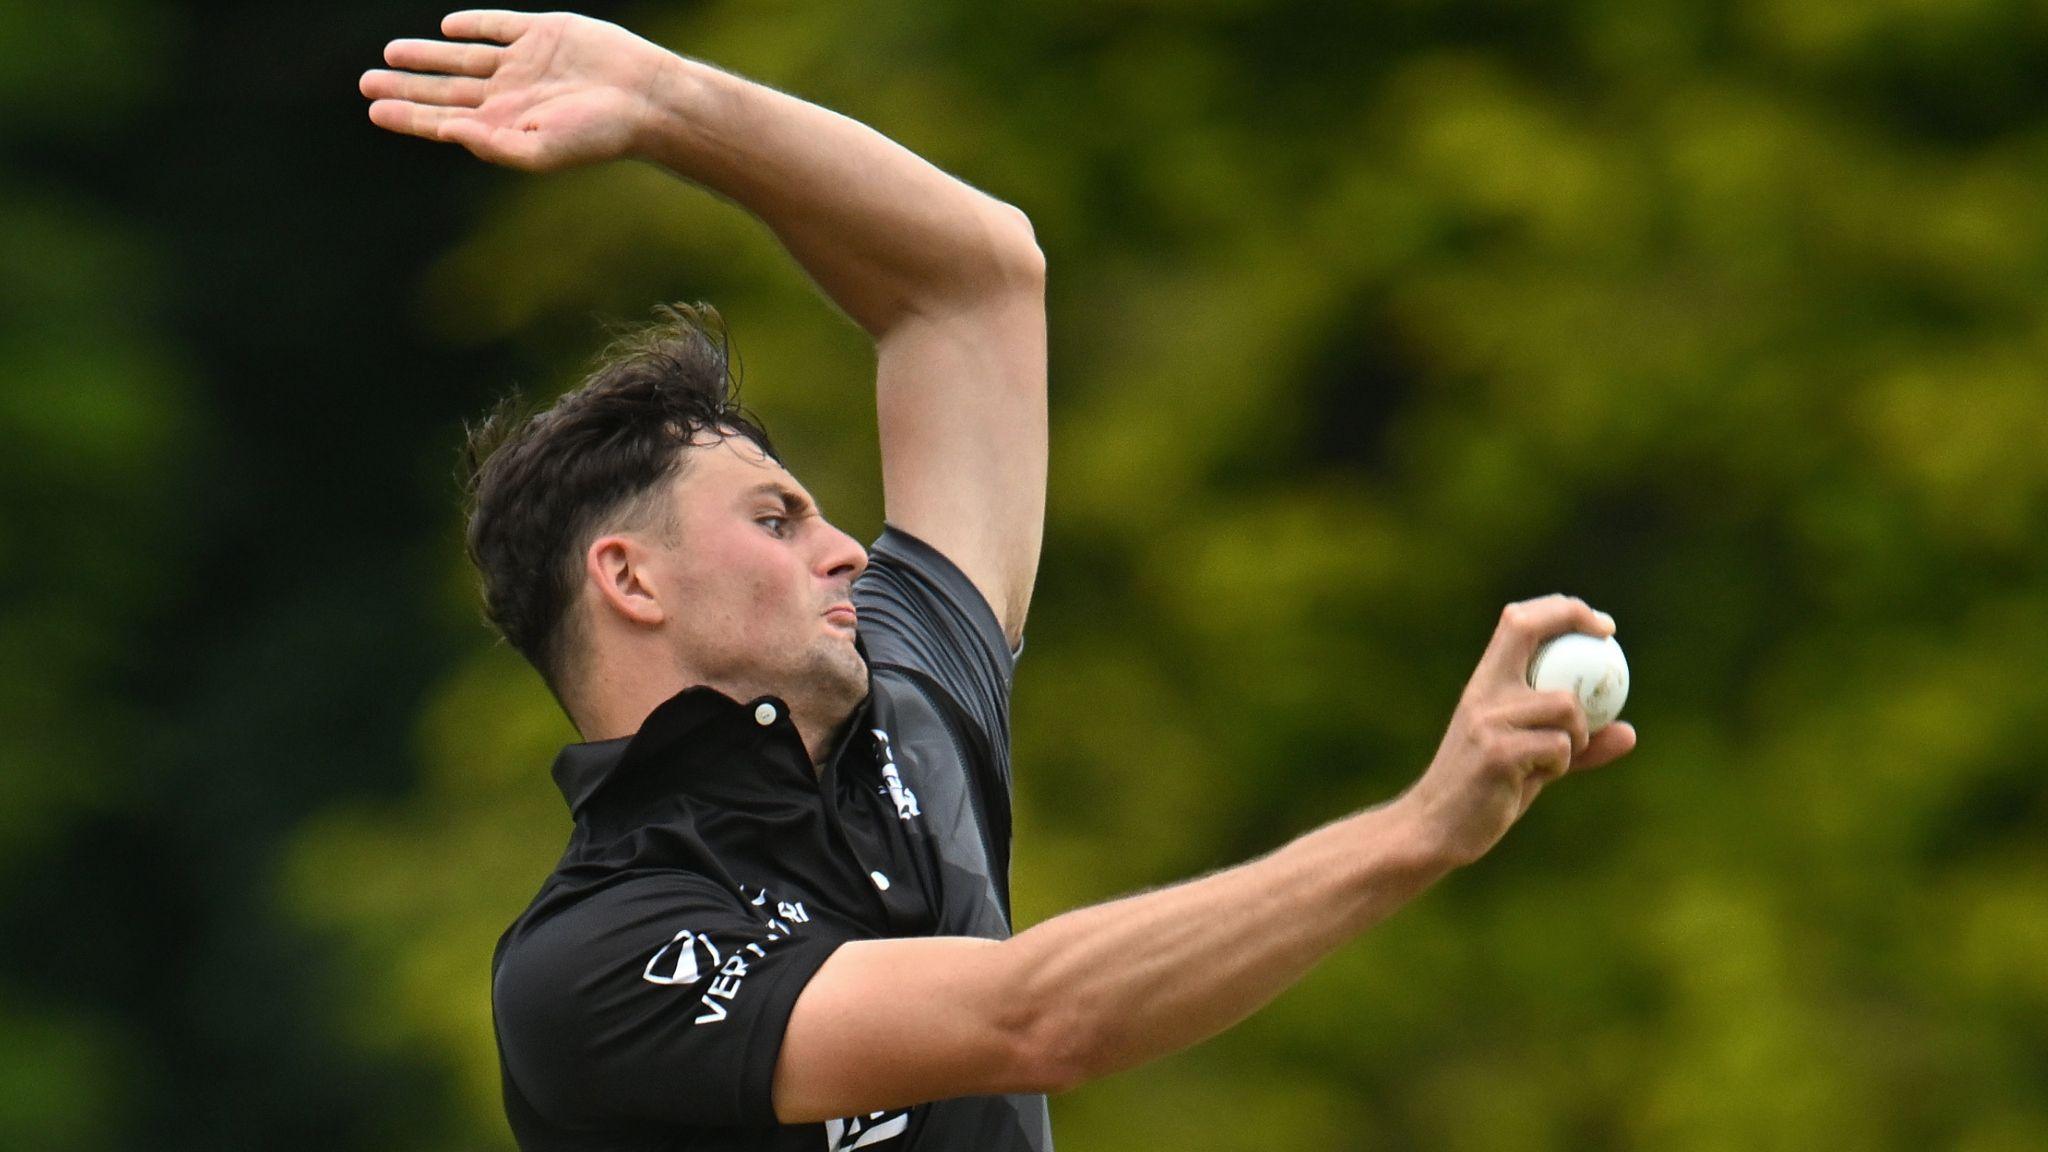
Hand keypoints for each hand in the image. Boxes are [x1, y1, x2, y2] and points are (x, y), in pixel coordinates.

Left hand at [359, 10, 678, 170]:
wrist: (646, 98)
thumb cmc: (599, 134)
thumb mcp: (542, 150)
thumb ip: (493, 144)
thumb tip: (447, 130)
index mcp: (505, 126)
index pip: (444, 121)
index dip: (408, 115)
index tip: (374, 109)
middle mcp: (510, 95)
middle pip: (446, 90)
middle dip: (406, 87)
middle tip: (366, 83)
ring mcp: (526, 63)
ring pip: (463, 57)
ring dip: (428, 56)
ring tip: (391, 54)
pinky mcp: (545, 34)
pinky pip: (500, 27)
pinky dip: (475, 25)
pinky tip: (450, 26)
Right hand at [1397, 595, 1638, 868]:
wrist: (1435, 827)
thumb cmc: (1485, 791)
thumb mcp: (1531, 758)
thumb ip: (1576, 743)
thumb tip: (1628, 732)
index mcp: (1485, 684)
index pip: (1517, 622)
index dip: (1560, 610)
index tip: (1598, 623)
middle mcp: (1483, 692)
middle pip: (1526, 629)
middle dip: (1571, 617)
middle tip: (1606, 635)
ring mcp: (1487, 720)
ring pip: (1564, 704)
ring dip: (1579, 732)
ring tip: (1559, 757)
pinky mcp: (1496, 752)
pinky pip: (1558, 747)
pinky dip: (1561, 764)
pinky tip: (1536, 778)